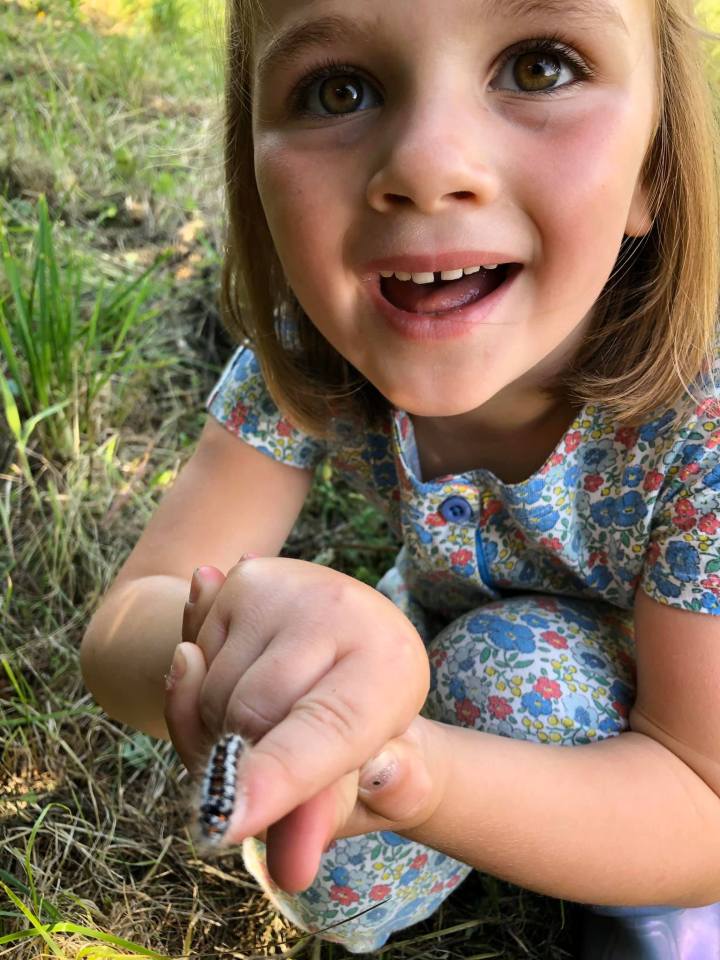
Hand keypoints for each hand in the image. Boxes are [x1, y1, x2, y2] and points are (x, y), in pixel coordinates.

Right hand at [164, 557, 434, 890]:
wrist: (363, 650)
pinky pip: (191, 656)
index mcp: (390, 669)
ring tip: (271, 716)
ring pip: (209, 689)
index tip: (225, 824)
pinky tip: (247, 674)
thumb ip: (326, 822)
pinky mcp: (247, 577)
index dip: (274, 779)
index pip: (323, 732)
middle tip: (270, 769)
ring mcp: (291, 586)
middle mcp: (344, 611)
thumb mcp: (363, 784)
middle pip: (249, 716)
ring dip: (216, 725)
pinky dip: (201, 684)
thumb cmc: (366, 735)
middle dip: (240, 761)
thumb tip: (291, 869)